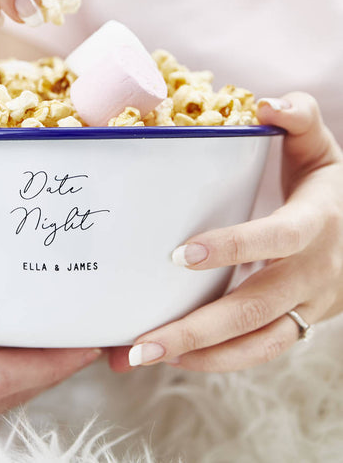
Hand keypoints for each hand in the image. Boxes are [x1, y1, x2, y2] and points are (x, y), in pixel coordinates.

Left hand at [108, 92, 342, 372]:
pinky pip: (256, 353)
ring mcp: (305, 308)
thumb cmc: (329, 190)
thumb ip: (298, 120)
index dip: (234, 247)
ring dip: (196, 356)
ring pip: (253, 344)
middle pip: (253, 310)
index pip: (276, 239)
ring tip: (139, 357)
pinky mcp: (296, 326)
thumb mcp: (320, 150)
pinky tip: (171, 358)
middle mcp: (311, 275)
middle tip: (140, 343)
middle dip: (195, 329)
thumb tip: (267, 102)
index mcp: (315, 225)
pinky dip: (214, 360)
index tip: (180, 254)